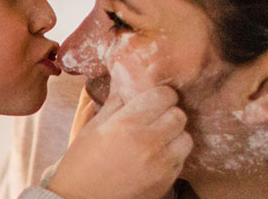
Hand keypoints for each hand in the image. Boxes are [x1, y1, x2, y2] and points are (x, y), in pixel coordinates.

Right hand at [48, 82, 191, 197]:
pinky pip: (181, 160)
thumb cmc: (81, 162)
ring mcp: (160, 164)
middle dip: (169, 113)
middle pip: (179, 115)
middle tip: (156, 118)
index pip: (164, 96)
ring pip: (186, 138)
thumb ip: (115, 104)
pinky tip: (155, 157)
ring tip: (158, 139)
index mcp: (127, 124)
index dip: (160, 95)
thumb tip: (129, 86)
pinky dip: (172, 155)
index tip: (154, 99)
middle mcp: (149, 143)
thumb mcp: (93, 127)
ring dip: (174, 135)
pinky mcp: (166, 181)